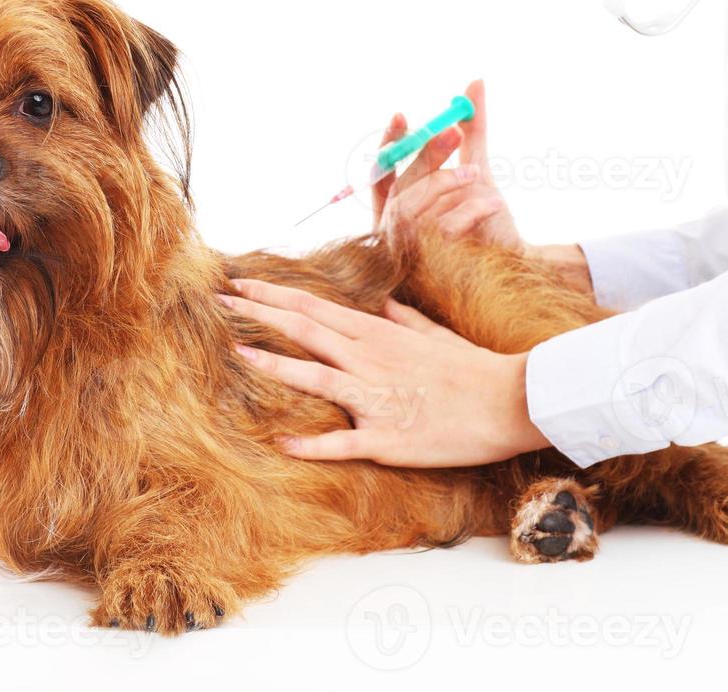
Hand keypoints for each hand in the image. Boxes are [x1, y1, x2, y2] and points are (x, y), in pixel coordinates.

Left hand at [220, 279, 549, 467]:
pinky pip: (342, 443)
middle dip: (257, 315)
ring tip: (235, 353)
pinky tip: (280, 442)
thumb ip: (402, 318)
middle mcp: (370, 360)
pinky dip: (311, 443)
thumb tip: (381, 303)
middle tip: (216, 303)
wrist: (511, 403)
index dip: (272, 295)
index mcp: (378, 334)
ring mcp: (376, 399)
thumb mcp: (434, 334)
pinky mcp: (387, 440)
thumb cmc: (473, 369)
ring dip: (273, 365)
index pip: (314, 307)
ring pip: (314, 377)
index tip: (239, 283)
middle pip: (304, 331)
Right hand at [371, 79, 523, 249]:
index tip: (401, 116)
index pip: (383, 170)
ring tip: (479, 177)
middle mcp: (395, 223)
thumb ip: (472, 132)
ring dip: (452, 183)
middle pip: (402, 182)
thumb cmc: (486, 223)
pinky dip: (471, 209)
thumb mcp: (479, 173)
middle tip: (453, 131)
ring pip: (421, 201)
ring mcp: (408, 245)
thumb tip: (476, 83)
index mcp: (398, 205)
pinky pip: (445, 224)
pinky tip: (493, 204)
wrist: (510, 269)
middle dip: (426, 154)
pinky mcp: (428, 262)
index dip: (389, 144)